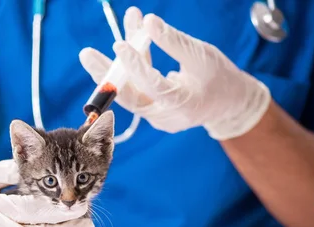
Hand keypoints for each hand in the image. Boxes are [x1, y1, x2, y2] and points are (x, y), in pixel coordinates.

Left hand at [80, 8, 270, 139]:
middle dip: (105, 75)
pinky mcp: (150, 114)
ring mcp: (156, 119)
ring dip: (112, 70)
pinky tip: (120, 51)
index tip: (120, 44)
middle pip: (129, 96)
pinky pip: (134, 92)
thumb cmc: (218, 77)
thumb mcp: (201, 54)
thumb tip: (147, 21)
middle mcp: (165, 117)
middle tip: (85, 54)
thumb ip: (173, 41)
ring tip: (90, 53)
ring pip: (128, 94)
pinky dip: (126, 73)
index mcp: (183, 104)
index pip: (153, 85)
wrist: (228, 103)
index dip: (135, 65)